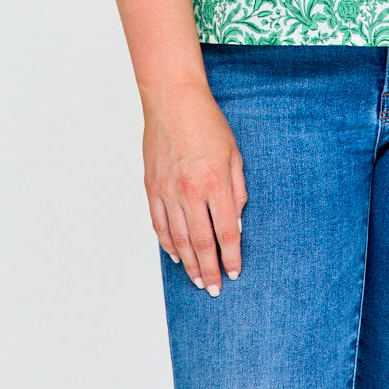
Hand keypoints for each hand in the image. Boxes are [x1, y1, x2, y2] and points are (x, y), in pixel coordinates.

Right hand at [142, 76, 247, 296]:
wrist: (173, 100)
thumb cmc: (207, 123)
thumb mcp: (234, 154)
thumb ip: (237, 191)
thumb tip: (234, 222)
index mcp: (215, 183)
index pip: (225, 232)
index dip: (231, 257)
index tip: (235, 271)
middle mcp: (189, 192)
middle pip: (201, 243)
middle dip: (210, 270)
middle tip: (215, 288)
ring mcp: (167, 191)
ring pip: (178, 239)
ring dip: (189, 263)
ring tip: (197, 280)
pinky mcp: (151, 187)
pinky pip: (159, 224)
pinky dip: (167, 243)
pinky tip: (176, 254)